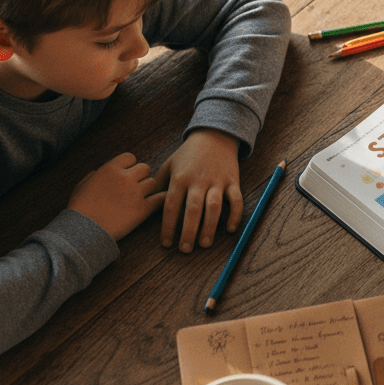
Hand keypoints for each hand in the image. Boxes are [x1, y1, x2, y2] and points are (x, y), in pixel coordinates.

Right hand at [68, 152, 164, 240]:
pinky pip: (160, 198)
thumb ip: (95, 174)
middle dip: (141, 176)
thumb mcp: (82, 185)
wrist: (83, 232)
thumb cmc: (79, 209)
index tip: (125, 174)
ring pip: (153, 183)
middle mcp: (125, 178)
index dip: (129, 165)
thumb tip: (100, 171)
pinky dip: (160, 199)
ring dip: (148, 188)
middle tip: (135, 186)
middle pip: (145, 168)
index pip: (130, 157)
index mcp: (110, 169)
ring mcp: (136, 193)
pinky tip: (159, 200)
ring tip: (140, 196)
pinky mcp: (143, 209)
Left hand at [156, 129, 242, 251]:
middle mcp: (198, 180)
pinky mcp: (233, 180)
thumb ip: (159, 183)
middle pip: (192, 210)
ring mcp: (217, 181)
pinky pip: (236, 200)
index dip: (168, 227)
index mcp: (180, 177)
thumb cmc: (189, 153)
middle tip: (185, 250)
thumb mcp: (170, 163)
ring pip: (214, 207)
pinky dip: (235, 215)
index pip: (171, 206)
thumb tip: (147, 203)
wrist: (215, 134)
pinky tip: (230, 229)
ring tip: (204, 244)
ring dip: (209, 227)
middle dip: (188, 232)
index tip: (166, 243)